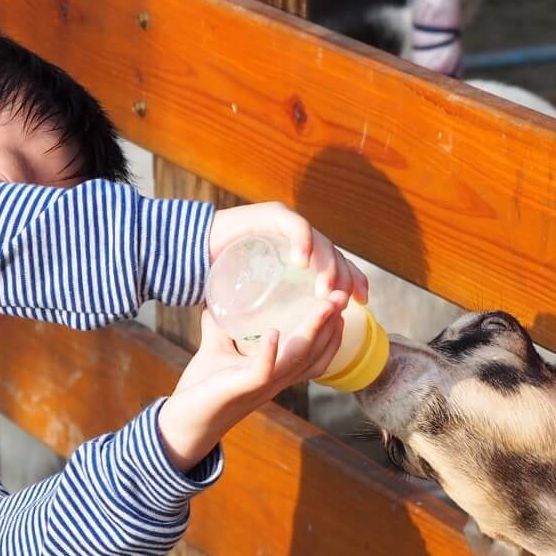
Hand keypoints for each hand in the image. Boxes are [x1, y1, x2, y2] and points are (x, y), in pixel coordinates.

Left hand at [156, 303, 345, 470]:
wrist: (182, 422)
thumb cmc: (202, 390)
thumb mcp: (216, 352)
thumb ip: (218, 328)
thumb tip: (212, 301)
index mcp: (275, 374)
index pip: (315, 357)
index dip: (331, 335)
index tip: (337, 307)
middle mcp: (275, 381)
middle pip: (314, 354)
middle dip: (331, 326)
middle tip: (341, 297)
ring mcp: (261, 386)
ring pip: (297, 358)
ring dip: (313, 331)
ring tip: (324, 306)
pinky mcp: (241, 388)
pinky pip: (263, 372)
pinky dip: (270, 353)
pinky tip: (274, 333)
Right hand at [207, 202, 367, 304]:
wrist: (192, 249)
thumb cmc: (223, 277)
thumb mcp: (257, 299)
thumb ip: (272, 311)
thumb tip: (288, 340)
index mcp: (303, 254)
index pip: (338, 264)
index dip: (355, 280)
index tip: (363, 303)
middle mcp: (301, 236)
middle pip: (335, 254)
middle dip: (344, 278)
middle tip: (342, 303)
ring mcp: (289, 223)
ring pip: (321, 242)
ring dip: (326, 266)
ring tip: (323, 291)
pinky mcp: (273, 214)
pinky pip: (296, 227)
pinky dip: (302, 243)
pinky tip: (302, 262)